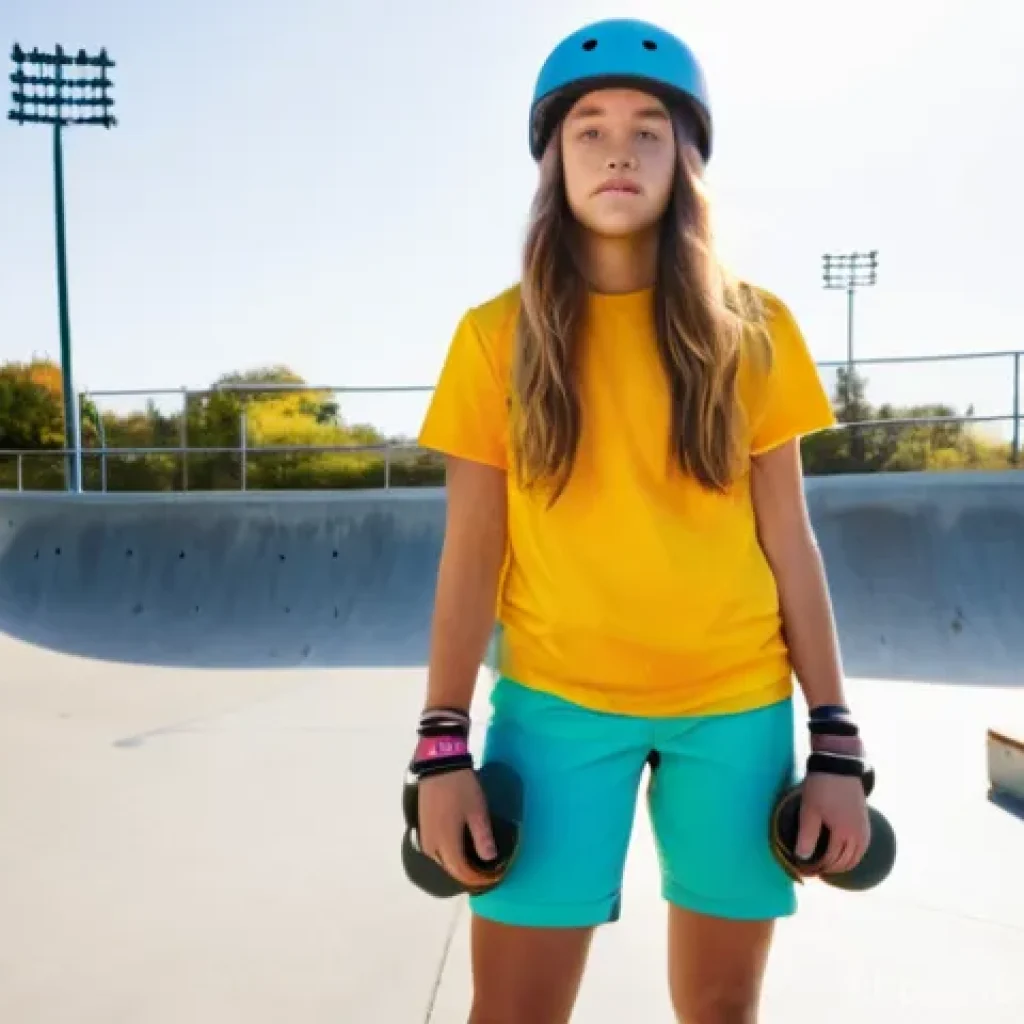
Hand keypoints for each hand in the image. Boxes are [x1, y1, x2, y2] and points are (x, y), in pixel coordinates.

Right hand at [417, 769, 496, 888]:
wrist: (439, 764)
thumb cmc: (461, 788)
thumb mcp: (477, 811)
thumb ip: (482, 837)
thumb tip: (489, 859)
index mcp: (446, 842)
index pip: (461, 871)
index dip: (476, 879)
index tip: (491, 878)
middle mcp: (431, 844)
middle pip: (449, 868)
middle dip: (466, 874)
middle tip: (484, 872)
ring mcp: (424, 834)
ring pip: (440, 859)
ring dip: (455, 864)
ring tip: (472, 862)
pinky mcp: (422, 825)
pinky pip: (433, 849)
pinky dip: (446, 854)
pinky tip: (456, 847)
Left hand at [795, 770, 870, 875]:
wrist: (839, 766)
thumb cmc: (821, 787)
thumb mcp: (809, 811)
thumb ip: (807, 836)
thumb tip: (802, 858)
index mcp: (844, 834)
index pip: (830, 860)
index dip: (816, 867)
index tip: (804, 871)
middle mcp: (858, 835)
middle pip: (844, 861)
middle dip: (828, 869)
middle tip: (814, 870)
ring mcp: (864, 829)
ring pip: (856, 856)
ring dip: (842, 864)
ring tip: (827, 866)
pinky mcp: (865, 821)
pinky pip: (862, 847)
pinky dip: (853, 855)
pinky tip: (844, 853)